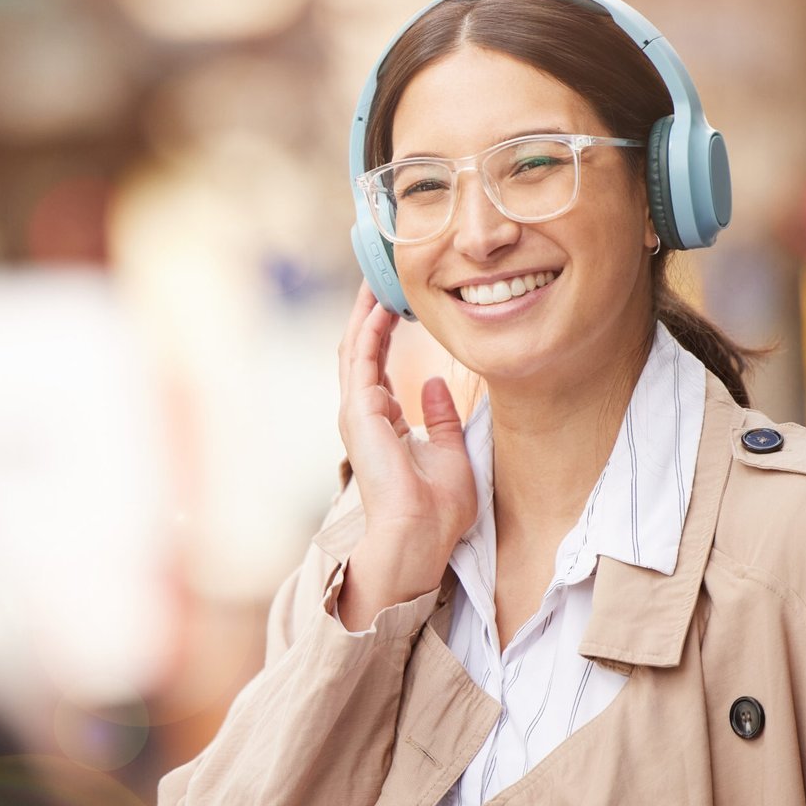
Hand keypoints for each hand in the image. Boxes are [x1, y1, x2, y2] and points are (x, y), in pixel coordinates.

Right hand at [335, 283, 476, 627]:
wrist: (419, 533)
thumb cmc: (437, 508)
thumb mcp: (450, 452)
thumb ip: (440, 418)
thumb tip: (436, 384)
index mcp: (382, 423)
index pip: (378, 364)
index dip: (384, 329)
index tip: (396, 299)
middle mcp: (364, 413)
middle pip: (361, 349)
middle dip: (368, 309)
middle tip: (378, 272)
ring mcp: (357, 412)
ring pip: (355, 347)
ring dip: (364, 309)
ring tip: (376, 274)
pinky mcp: (358, 412)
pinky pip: (361, 357)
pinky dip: (369, 326)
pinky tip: (381, 300)